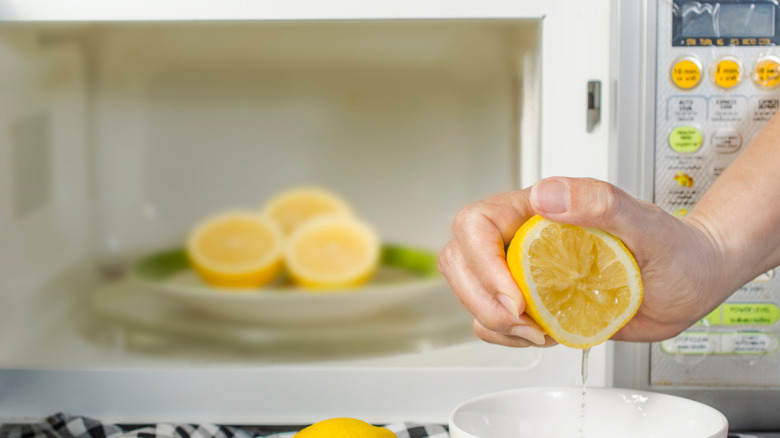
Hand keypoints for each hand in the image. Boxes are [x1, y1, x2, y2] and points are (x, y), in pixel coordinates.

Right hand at [438, 177, 725, 346]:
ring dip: (493, 322)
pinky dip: (506, 336)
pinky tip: (543, 332)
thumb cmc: (674, 248)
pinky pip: (491, 320)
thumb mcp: (646, 223)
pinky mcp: (530, 301)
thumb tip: (546, 196)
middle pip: (460, 259)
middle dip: (482, 298)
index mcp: (538, 209)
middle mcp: (521, 237)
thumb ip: (599, 203)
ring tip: (540, 329)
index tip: (516, 295)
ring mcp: (522, 271)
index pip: (477, 224)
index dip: (483, 262)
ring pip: (469, 292)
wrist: (690, 281)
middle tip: (524, 319)